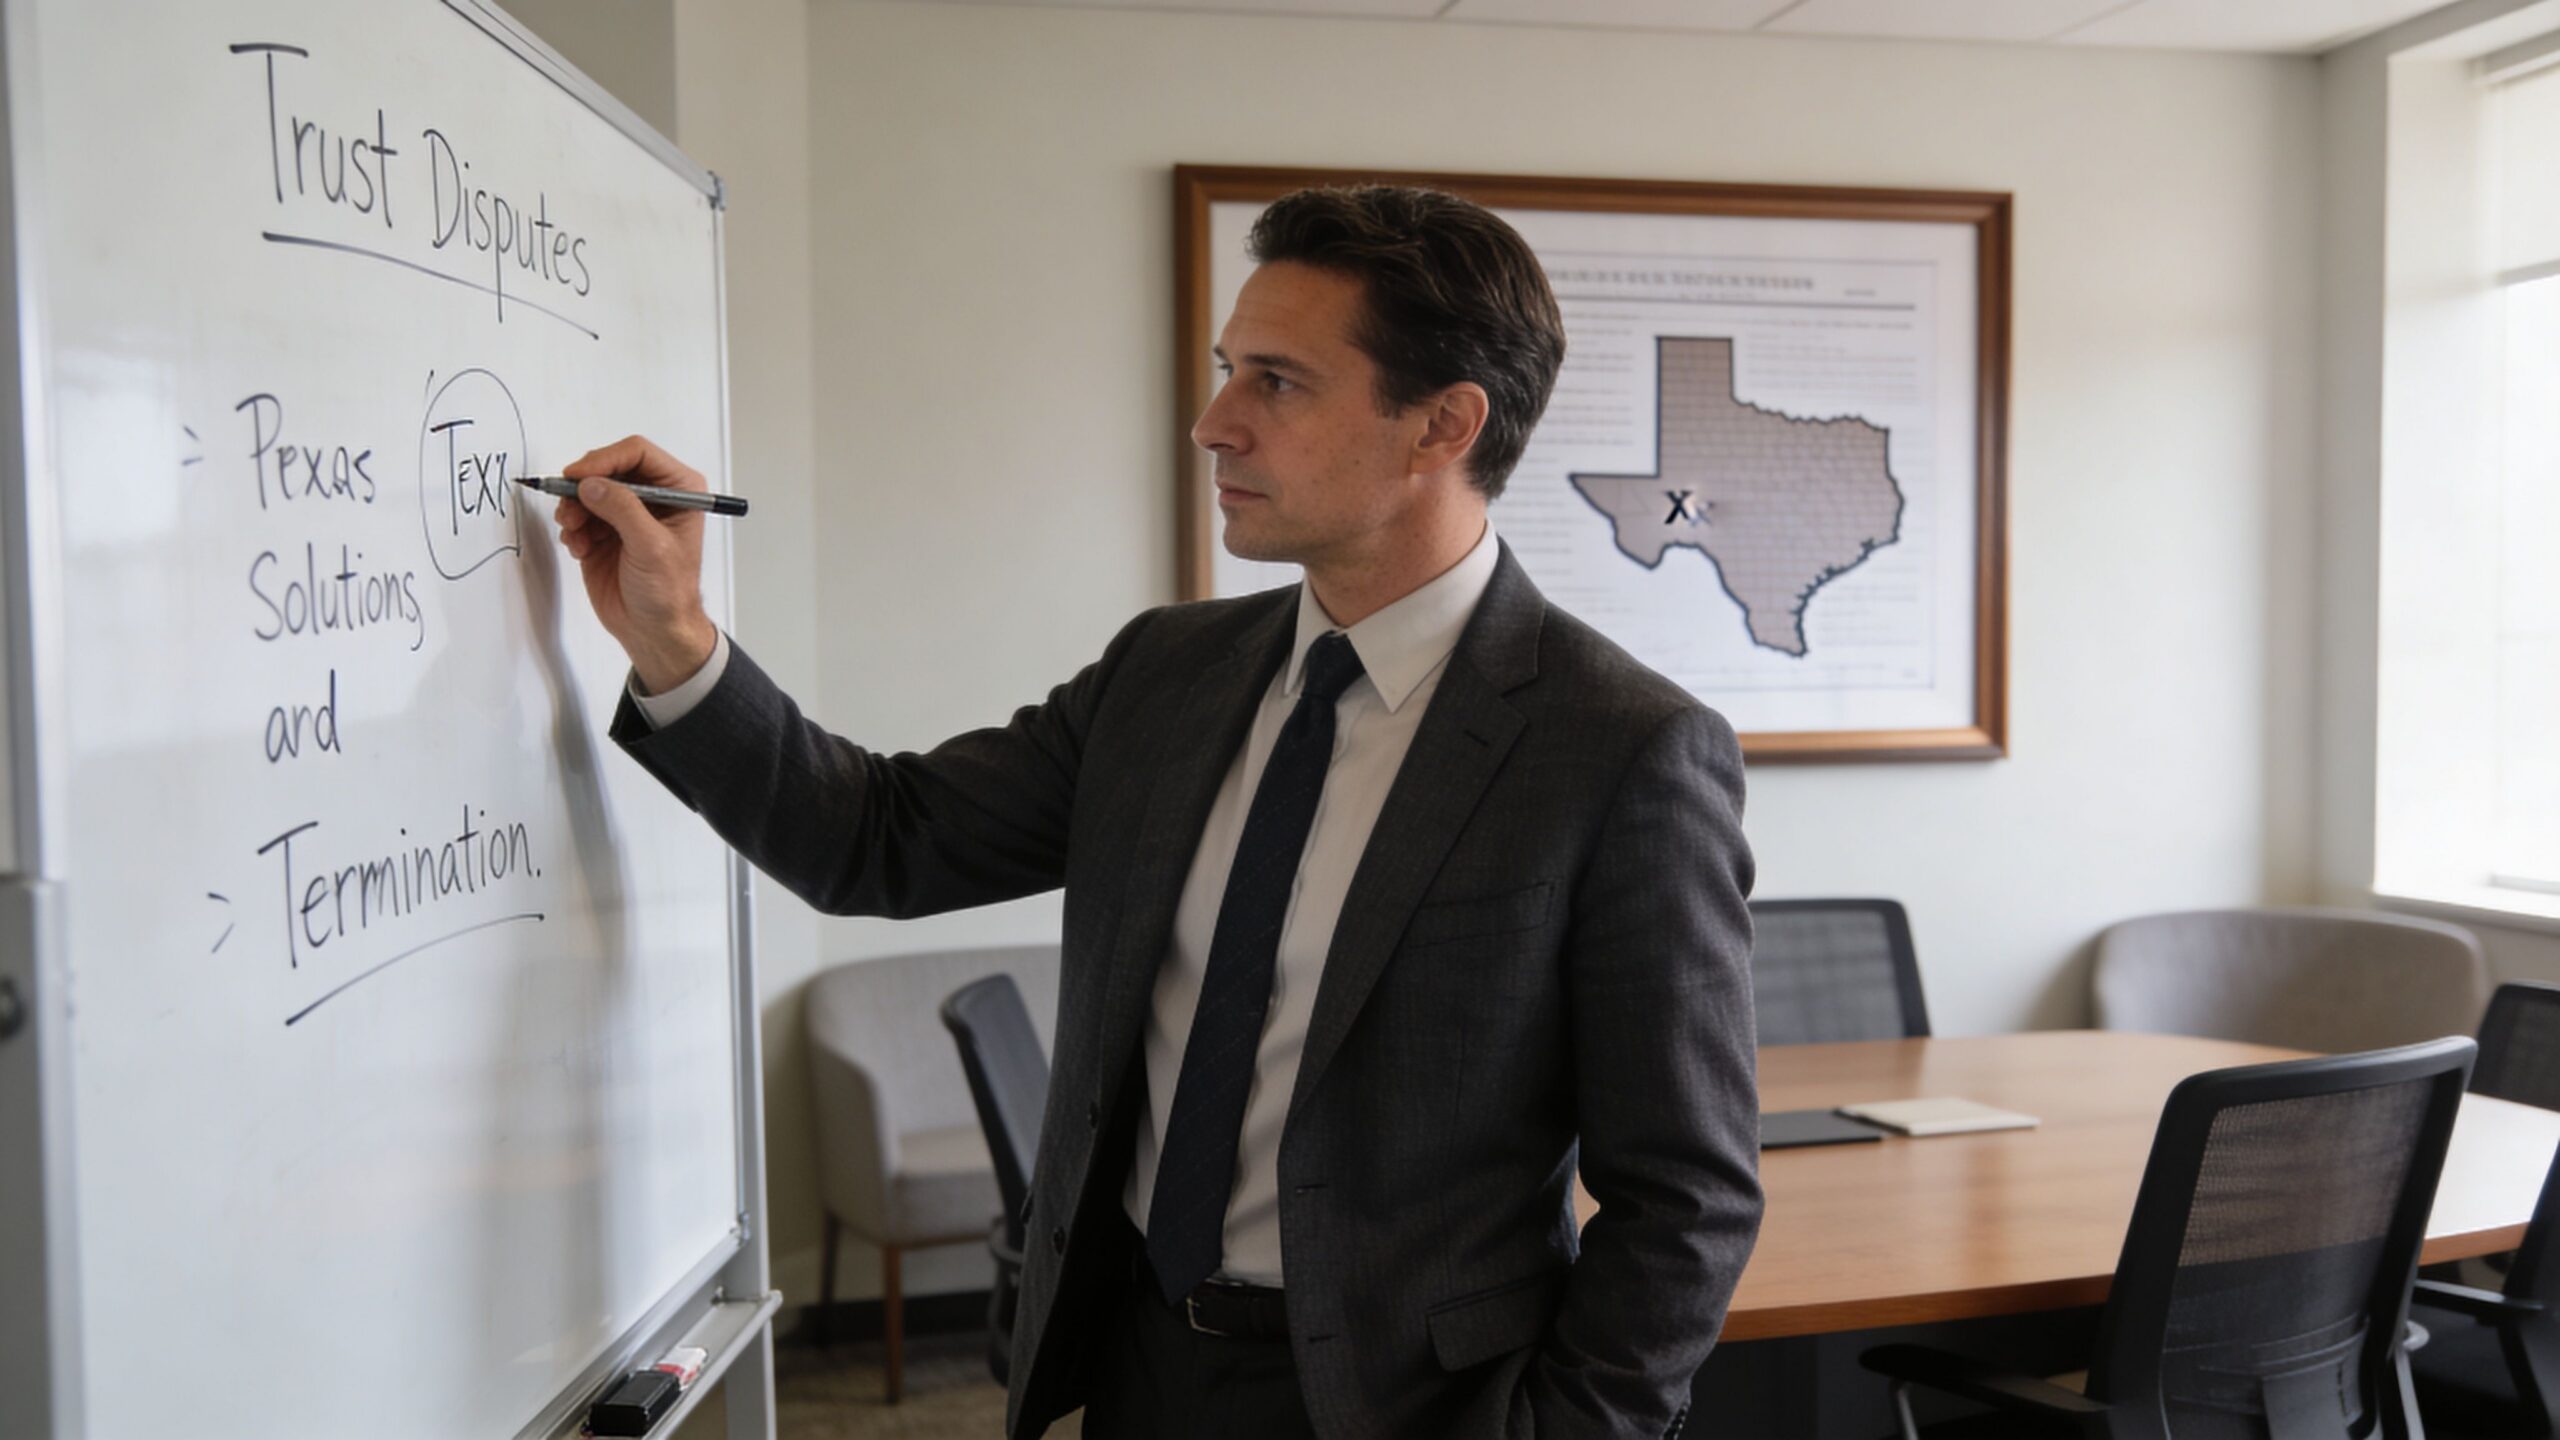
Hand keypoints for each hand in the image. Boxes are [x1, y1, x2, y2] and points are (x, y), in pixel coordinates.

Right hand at [551, 434, 719, 692]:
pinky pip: (577, 514)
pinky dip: (572, 529)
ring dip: (573, 509)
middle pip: (607, 467)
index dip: (605, 459)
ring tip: (575, 536)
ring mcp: (624, 511)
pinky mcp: (602, 530)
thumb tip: (589, 484)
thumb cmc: (666, 590)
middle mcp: (651, 494)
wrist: (651, 629)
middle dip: (583, 486)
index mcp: (679, 488)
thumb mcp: (651, 547)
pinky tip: (580, 550)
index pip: (637, 452)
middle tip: (569, 510)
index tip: (578, 478)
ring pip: (587, 490)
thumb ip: (622, 510)